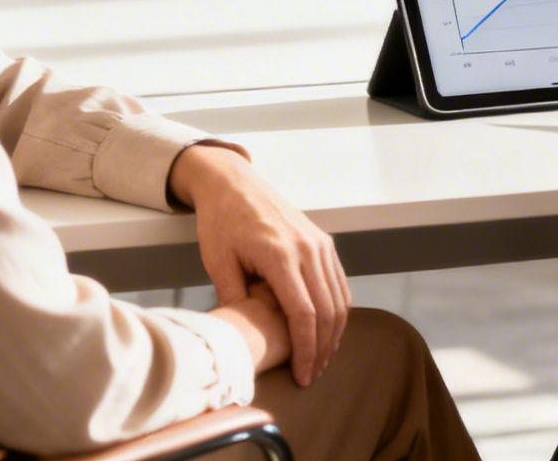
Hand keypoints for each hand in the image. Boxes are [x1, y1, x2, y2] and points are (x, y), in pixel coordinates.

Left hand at [168, 144, 348, 385]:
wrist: (233, 183)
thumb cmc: (220, 222)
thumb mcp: (218, 263)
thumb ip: (234, 299)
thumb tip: (244, 336)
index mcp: (280, 255)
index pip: (304, 313)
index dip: (306, 350)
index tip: (302, 375)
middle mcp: (307, 248)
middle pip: (327, 311)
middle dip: (323, 349)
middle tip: (312, 374)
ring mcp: (319, 243)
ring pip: (339, 298)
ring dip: (334, 333)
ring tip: (320, 358)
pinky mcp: (322, 242)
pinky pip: (339, 282)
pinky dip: (338, 310)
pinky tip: (327, 330)